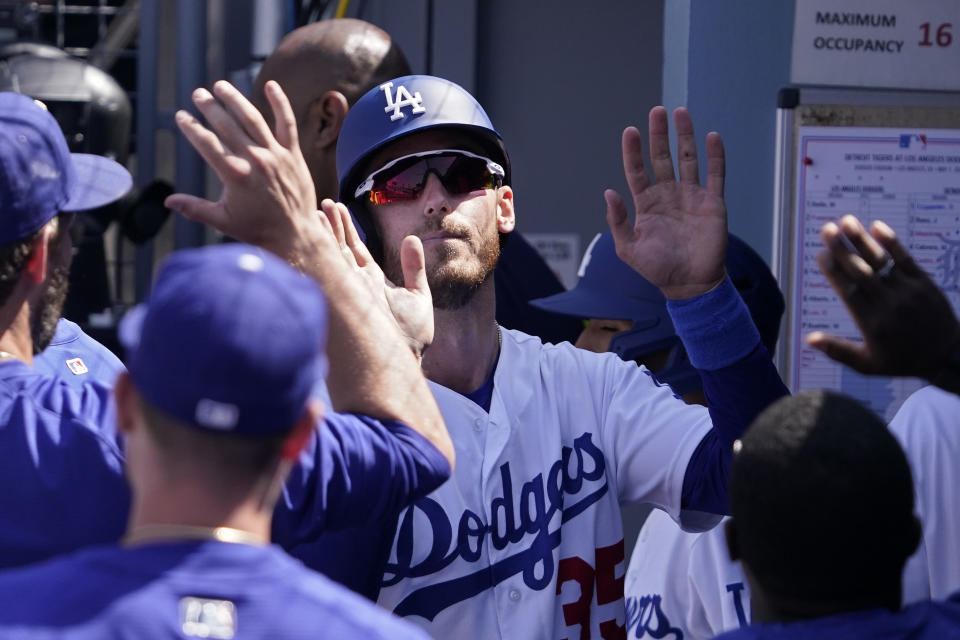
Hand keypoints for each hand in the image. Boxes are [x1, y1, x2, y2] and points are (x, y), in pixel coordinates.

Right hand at [164, 80, 317, 262]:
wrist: (295, 235)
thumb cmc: (258, 230)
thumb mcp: (223, 221)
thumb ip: (195, 208)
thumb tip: (167, 201)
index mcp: (234, 175)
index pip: (206, 143)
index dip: (191, 127)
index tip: (181, 116)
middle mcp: (254, 160)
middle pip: (226, 125)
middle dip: (210, 107)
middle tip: (198, 94)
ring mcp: (275, 155)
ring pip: (253, 119)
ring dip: (235, 100)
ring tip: (221, 87)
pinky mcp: (293, 155)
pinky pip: (287, 123)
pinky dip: (280, 103)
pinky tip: (271, 85)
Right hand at [321, 199, 433, 356]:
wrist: (403, 364)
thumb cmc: (411, 338)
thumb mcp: (418, 297)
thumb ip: (415, 269)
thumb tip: (412, 239)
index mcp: (372, 281)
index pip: (355, 249)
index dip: (346, 228)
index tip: (337, 206)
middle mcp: (357, 284)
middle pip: (340, 248)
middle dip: (331, 226)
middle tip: (323, 202)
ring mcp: (350, 291)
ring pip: (333, 257)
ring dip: (325, 234)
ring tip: (317, 210)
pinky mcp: (346, 298)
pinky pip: (331, 271)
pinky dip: (323, 253)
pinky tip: (315, 235)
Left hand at [605, 106, 726, 299]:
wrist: (689, 284)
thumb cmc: (657, 268)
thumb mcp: (629, 248)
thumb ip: (618, 221)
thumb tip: (609, 192)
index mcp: (646, 204)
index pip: (637, 170)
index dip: (633, 151)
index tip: (630, 131)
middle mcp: (668, 194)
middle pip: (662, 157)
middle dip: (659, 135)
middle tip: (657, 111)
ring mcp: (691, 196)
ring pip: (688, 159)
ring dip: (685, 136)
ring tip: (680, 112)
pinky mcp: (713, 202)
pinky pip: (716, 174)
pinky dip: (715, 156)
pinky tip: (711, 136)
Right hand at [807, 215, 959, 386]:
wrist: (948, 356)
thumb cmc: (903, 362)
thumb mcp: (868, 365)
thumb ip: (838, 351)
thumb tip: (809, 339)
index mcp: (872, 323)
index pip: (849, 291)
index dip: (834, 271)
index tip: (821, 254)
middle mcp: (888, 304)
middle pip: (861, 271)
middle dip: (842, 248)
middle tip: (827, 229)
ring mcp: (908, 291)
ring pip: (881, 261)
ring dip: (862, 239)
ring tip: (847, 220)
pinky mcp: (924, 283)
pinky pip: (905, 259)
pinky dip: (891, 242)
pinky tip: (877, 226)